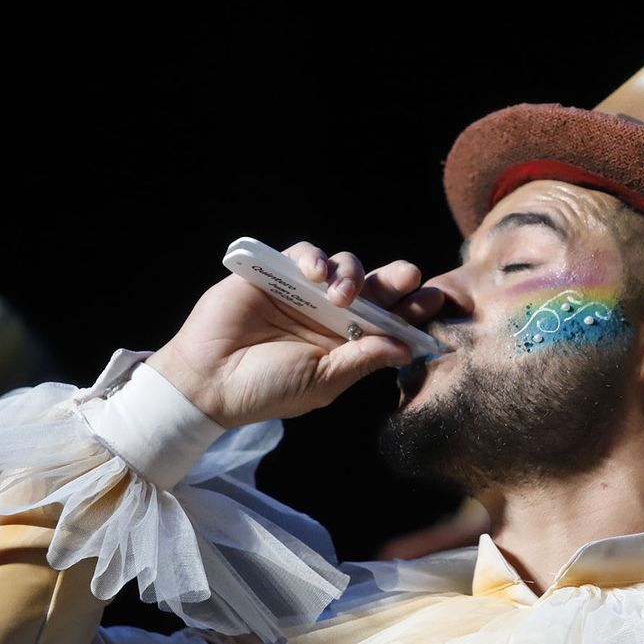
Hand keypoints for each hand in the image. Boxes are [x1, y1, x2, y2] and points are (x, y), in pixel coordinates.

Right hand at [149, 242, 446, 427]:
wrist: (209, 381)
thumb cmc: (267, 390)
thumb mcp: (322, 382)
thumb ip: (361, 362)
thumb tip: (405, 346)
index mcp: (346, 343)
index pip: (388, 321)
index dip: (411, 310)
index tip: (434, 302)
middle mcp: (330, 314)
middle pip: (374, 287)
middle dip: (396, 279)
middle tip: (411, 276)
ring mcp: (304, 291)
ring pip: (344, 266)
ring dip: (352, 274)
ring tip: (344, 295)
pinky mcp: (276, 272)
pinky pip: (305, 254)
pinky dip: (315, 259)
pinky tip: (315, 276)